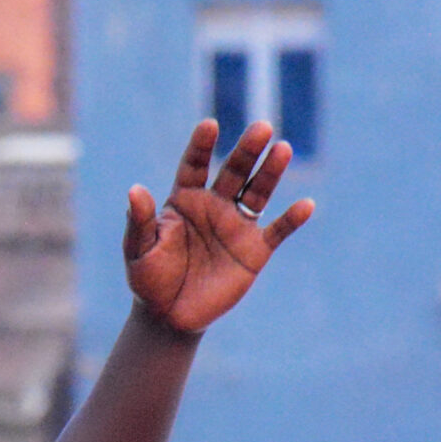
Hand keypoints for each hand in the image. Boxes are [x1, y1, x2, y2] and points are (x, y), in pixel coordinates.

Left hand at [125, 120, 312, 336]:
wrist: (168, 316)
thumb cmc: (149, 279)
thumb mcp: (138, 250)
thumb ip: (140, 221)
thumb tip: (135, 190)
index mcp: (185, 200)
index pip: (194, 166)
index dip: (202, 146)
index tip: (209, 125)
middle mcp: (214, 206)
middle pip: (234, 172)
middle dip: (246, 151)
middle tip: (261, 128)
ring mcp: (236, 226)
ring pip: (258, 192)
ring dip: (270, 172)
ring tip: (282, 148)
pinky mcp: (254, 251)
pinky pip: (277, 231)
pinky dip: (292, 219)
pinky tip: (306, 205)